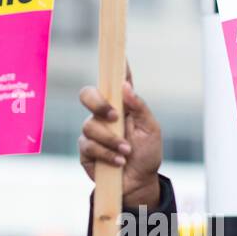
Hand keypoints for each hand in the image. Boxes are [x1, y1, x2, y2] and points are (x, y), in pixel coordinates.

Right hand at [79, 67, 162, 208]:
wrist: (139, 183)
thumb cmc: (147, 153)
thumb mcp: (151, 130)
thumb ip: (140, 107)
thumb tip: (125, 86)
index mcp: (121, 104)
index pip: (115, 80)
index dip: (114, 65)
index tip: (117, 53)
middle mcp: (103, 114)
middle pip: (87, 95)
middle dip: (97, 103)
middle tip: (114, 116)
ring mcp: (92, 131)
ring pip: (90, 126)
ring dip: (111, 140)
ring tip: (127, 151)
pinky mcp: (85, 150)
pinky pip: (89, 146)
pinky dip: (107, 154)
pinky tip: (119, 161)